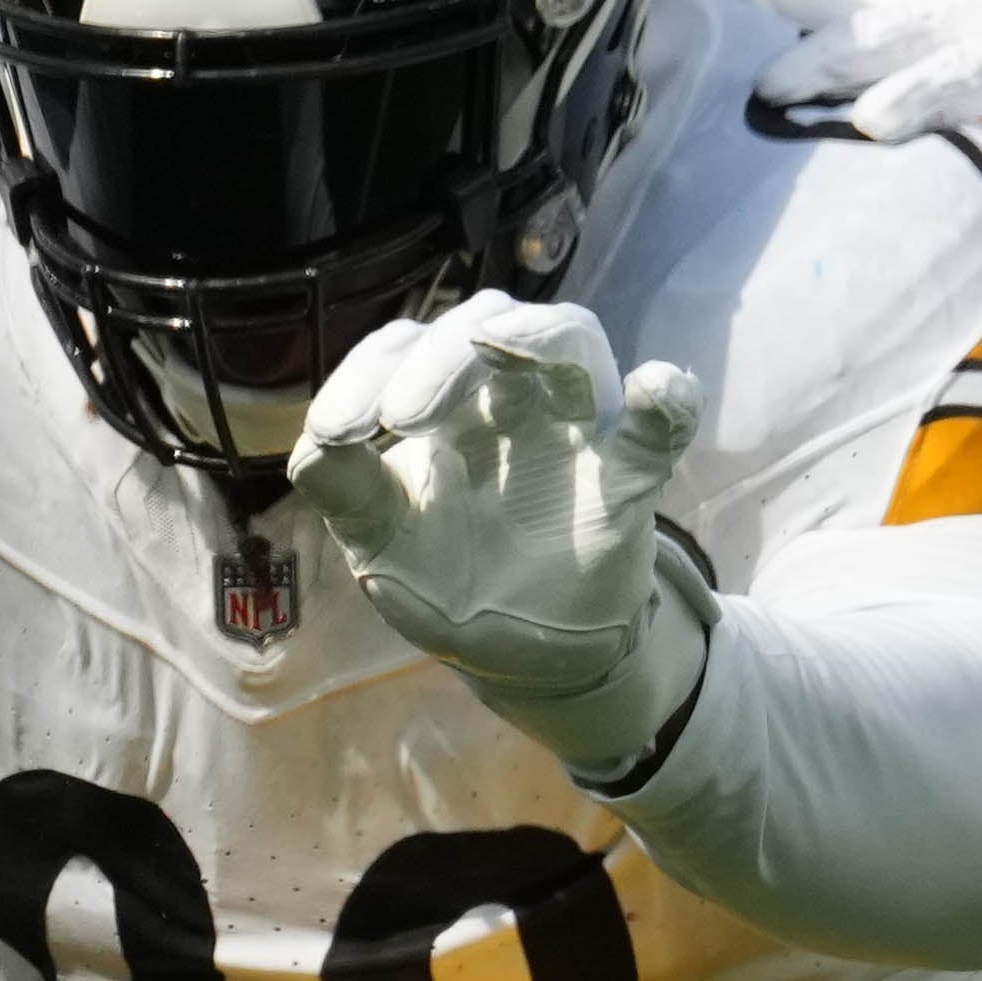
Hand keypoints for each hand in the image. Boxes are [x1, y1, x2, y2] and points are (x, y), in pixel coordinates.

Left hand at [290, 294, 710, 774]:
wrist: (521, 657)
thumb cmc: (445, 579)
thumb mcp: (378, 542)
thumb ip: (346, 489)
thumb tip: (314, 442)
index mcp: (442, 404)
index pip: (408, 346)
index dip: (368, 370)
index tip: (337, 430)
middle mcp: (510, 398)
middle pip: (487, 323)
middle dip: (440, 356)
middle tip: (400, 416)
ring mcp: (575, 432)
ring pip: (571, 339)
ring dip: (534, 335)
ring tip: (497, 349)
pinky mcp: (628, 483)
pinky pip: (660, 430)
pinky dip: (667, 405)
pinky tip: (659, 387)